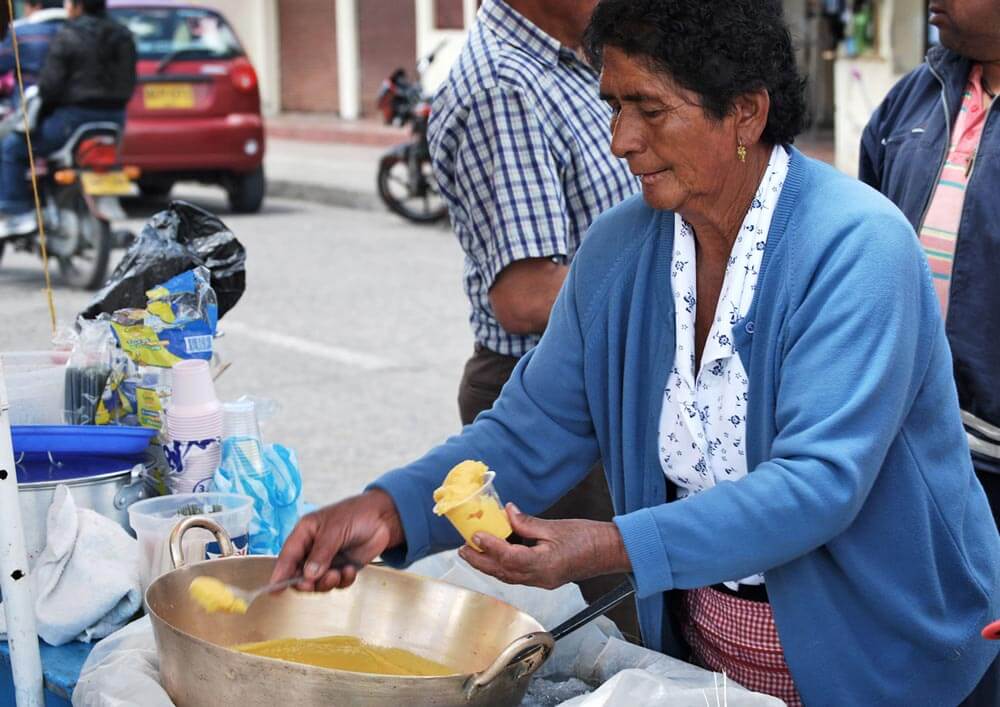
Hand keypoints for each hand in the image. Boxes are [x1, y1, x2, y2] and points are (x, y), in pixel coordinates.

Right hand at [270, 489, 403, 591]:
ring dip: (326, 582)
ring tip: (339, 573)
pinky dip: (342, 581)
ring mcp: (328, 560)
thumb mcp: (334, 530)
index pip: (287, 556)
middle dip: (306, 582)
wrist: (384, 517)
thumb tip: (308, 575)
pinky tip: (350, 571)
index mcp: (305, 533)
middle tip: (314, 583)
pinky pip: (336, 583)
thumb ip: (321, 553)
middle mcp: (313, 549)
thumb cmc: (356, 514)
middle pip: (300, 574)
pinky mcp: (342, 568)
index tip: (274, 590)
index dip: (280, 574)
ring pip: (317, 582)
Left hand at [458, 503, 630, 589]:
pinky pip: (518, 575)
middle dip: (480, 562)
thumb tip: (507, 513)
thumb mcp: (555, 526)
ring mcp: (542, 581)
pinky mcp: (545, 578)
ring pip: (508, 576)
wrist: (610, 552)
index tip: (474, 536)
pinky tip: (496, 554)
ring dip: (488, 565)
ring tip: (472, 552)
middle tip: (462, 550)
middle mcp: (540, 578)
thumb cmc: (587, 538)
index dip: (489, 547)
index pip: (508, 558)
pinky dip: (503, 565)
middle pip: (502, 573)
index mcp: (544, 565)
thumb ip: (527, 523)